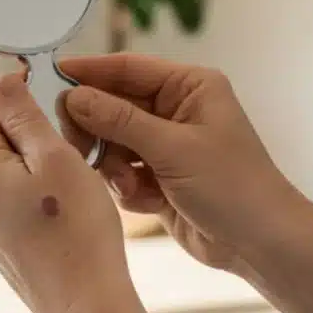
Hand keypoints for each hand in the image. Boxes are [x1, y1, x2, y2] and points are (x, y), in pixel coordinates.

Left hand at [0, 73, 166, 312]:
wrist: (85, 303)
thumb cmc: (77, 235)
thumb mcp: (57, 158)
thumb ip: (26, 116)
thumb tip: (5, 83)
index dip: (21, 92)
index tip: (53, 93)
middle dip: (30, 128)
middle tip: (71, 139)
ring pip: (4, 165)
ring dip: (36, 157)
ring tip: (72, 172)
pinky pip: (9, 194)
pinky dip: (34, 186)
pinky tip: (64, 200)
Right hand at [59, 54, 312, 273]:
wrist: (260, 244)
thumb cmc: (231, 186)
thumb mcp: (173, 148)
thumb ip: (120, 121)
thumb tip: (74, 97)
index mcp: (190, 87)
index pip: (128, 69)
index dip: (90, 71)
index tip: (52, 74)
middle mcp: (176, 110)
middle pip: (114, 106)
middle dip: (99, 130)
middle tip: (81, 147)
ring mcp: (167, 144)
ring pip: (113, 142)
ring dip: (115, 165)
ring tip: (131, 184)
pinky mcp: (160, 176)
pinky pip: (122, 172)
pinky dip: (128, 187)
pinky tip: (147, 201)